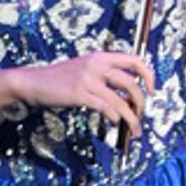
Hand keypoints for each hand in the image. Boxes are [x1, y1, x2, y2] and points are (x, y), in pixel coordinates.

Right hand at [17, 49, 153, 135]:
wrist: (32, 82)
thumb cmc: (59, 79)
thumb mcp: (84, 68)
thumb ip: (105, 76)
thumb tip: (128, 94)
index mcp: (100, 56)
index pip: (134, 60)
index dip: (148, 75)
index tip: (152, 90)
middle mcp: (96, 65)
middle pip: (132, 84)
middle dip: (141, 104)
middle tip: (140, 115)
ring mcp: (87, 79)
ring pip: (121, 101)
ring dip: (131, 118)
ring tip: (133, 129)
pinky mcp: (79, 94)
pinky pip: (106, 108)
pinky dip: (115, 118)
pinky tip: (114, 123)